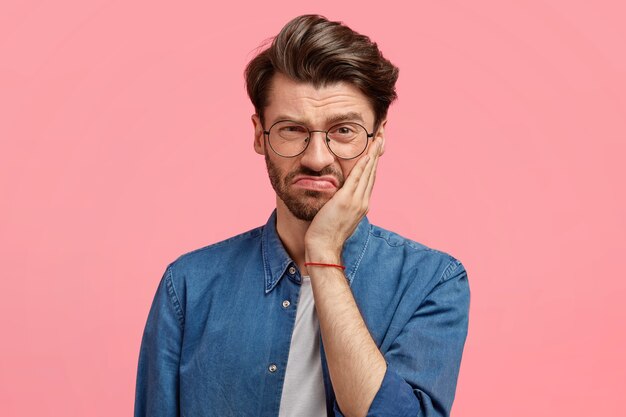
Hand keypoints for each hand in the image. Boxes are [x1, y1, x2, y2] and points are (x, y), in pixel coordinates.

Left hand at [304, 137, 382, 261]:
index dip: (373, 162)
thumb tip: (337, 196)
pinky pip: (356, 178)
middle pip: (373, 172)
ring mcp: (356, 201)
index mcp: (361, 204)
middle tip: (381, 136)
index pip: (370, 178)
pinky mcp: (346, 201)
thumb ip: (341, 204)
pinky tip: (366, 154)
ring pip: (368, 172)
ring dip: (373, 154)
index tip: (376, 148)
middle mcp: (363, 201)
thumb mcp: (338, 215)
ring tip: (378, 138)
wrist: (324, 247)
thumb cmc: (326, 233)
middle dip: (377, 153)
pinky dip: (362, 165)